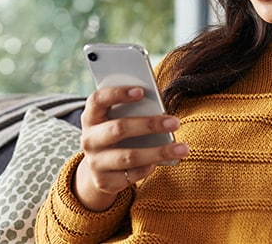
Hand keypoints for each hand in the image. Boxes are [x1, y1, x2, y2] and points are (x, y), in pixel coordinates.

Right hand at [74, 86, 189, 210]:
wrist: (99, 168)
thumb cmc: (117, 134)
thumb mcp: (117, 119)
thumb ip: (132, 111)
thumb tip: (160, 109)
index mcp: (90, 117)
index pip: (98, 100)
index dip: (118, 94)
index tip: (142, 90)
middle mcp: (88, 139)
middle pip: (119, 129)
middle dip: (149, 125)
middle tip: (175, 122)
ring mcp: (94, 162)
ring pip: (129, 157)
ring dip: (159, 152)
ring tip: (183, 148)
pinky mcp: (104, 182)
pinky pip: (132, 175)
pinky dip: (149, 167)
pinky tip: (164, 162)